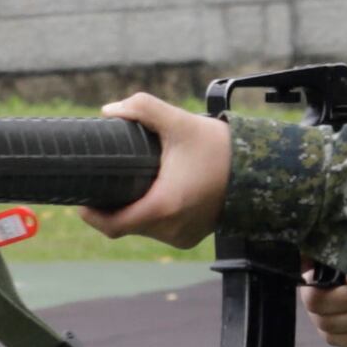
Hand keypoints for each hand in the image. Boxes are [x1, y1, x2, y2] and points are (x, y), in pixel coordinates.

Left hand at [82, 95, 229, 245]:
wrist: (263, 170)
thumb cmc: (220, 148)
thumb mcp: (180, 122)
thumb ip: (143, 108)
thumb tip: (109, 111)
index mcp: (163, 207)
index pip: (113, 225)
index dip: (92, 216)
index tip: (82, 201)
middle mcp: (172, 228)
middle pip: (127, 224)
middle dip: (116, 205)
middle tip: (113, 180)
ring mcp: (182, 237)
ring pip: (143, 228)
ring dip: (136, 211)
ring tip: (138, 185)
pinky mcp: (191, 238)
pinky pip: (161, 231)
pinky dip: (154, 216)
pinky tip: (158, 196)